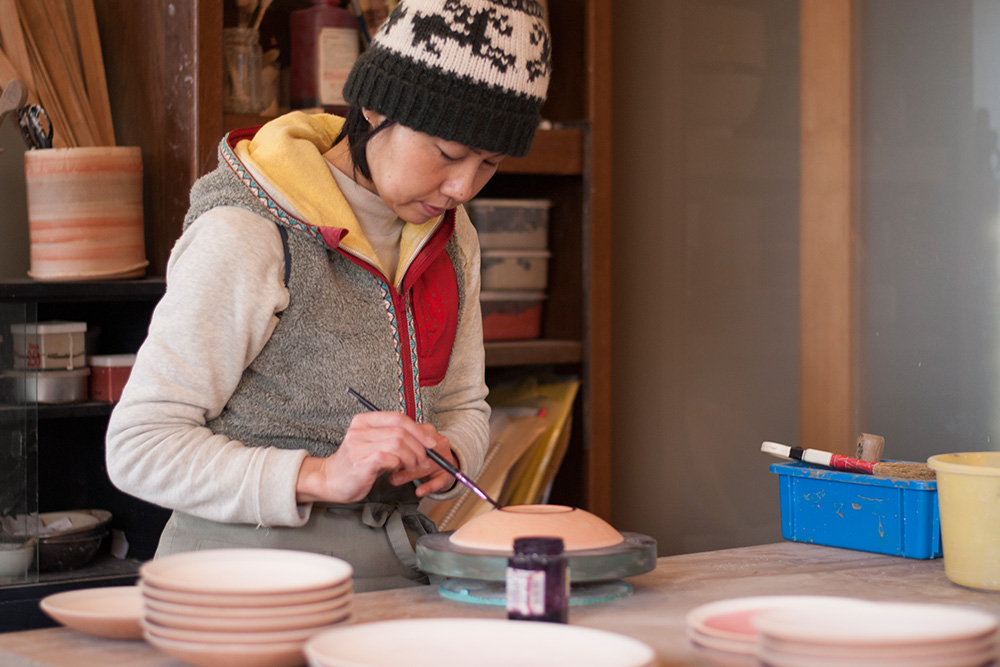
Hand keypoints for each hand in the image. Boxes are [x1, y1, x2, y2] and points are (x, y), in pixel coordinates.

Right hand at [295, 411, 457, 503]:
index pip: (398, 418)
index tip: (431, 442)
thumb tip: (424, 437)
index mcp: (364, 421)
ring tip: (413, 467)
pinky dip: (399, 464)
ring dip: (412, 457)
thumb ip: (393, 438)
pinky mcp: (361, 462)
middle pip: (401, 431)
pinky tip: (397, 470)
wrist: (329, 481)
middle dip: (419, 446)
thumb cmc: (355, 465)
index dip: (418, 430)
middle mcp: (360, 429)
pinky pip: (389, 457)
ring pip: (398, 444)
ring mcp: (358, 445)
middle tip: (424, 460)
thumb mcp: (374, 445)